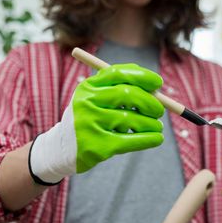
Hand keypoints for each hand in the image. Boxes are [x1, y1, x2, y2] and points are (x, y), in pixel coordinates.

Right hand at [29, 63, 164, 183]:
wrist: (61, 149)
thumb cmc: (88, 119)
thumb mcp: (96, 99)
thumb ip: (121, 89)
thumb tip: (155, 87)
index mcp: (87, 87)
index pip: (118, 73)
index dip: (142, 76)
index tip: (158, 83)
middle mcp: (86, 103)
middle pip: (127, 94)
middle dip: (150, 101)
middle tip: (160, 110)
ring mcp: (90, 124)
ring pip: (131, 119)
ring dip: (151, 123)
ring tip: (157, 126)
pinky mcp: (97, 146)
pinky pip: (130, 140)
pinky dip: (148, 139)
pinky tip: (157, 139)